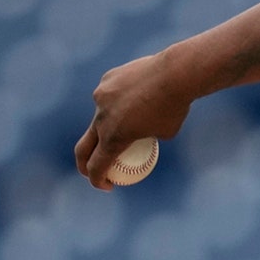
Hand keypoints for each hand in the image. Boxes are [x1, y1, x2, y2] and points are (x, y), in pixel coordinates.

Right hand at [75, 52, 191, 189]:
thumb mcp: (166, 132)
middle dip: (84, 163)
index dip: (98, 180)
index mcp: (114, 138)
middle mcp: (101, 119)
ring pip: (101, 115)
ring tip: (139, 111)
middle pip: (83, 147)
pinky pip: (110, 94)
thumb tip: (143, 138)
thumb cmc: (175, 108)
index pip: (96, 166)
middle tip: (95, 168)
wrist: (174, 74)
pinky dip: (120, 98)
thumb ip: (148, 137)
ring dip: (112, 120)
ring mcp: (101, 97)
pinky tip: (140, 90)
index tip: (108, 185)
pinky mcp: (106, 80)